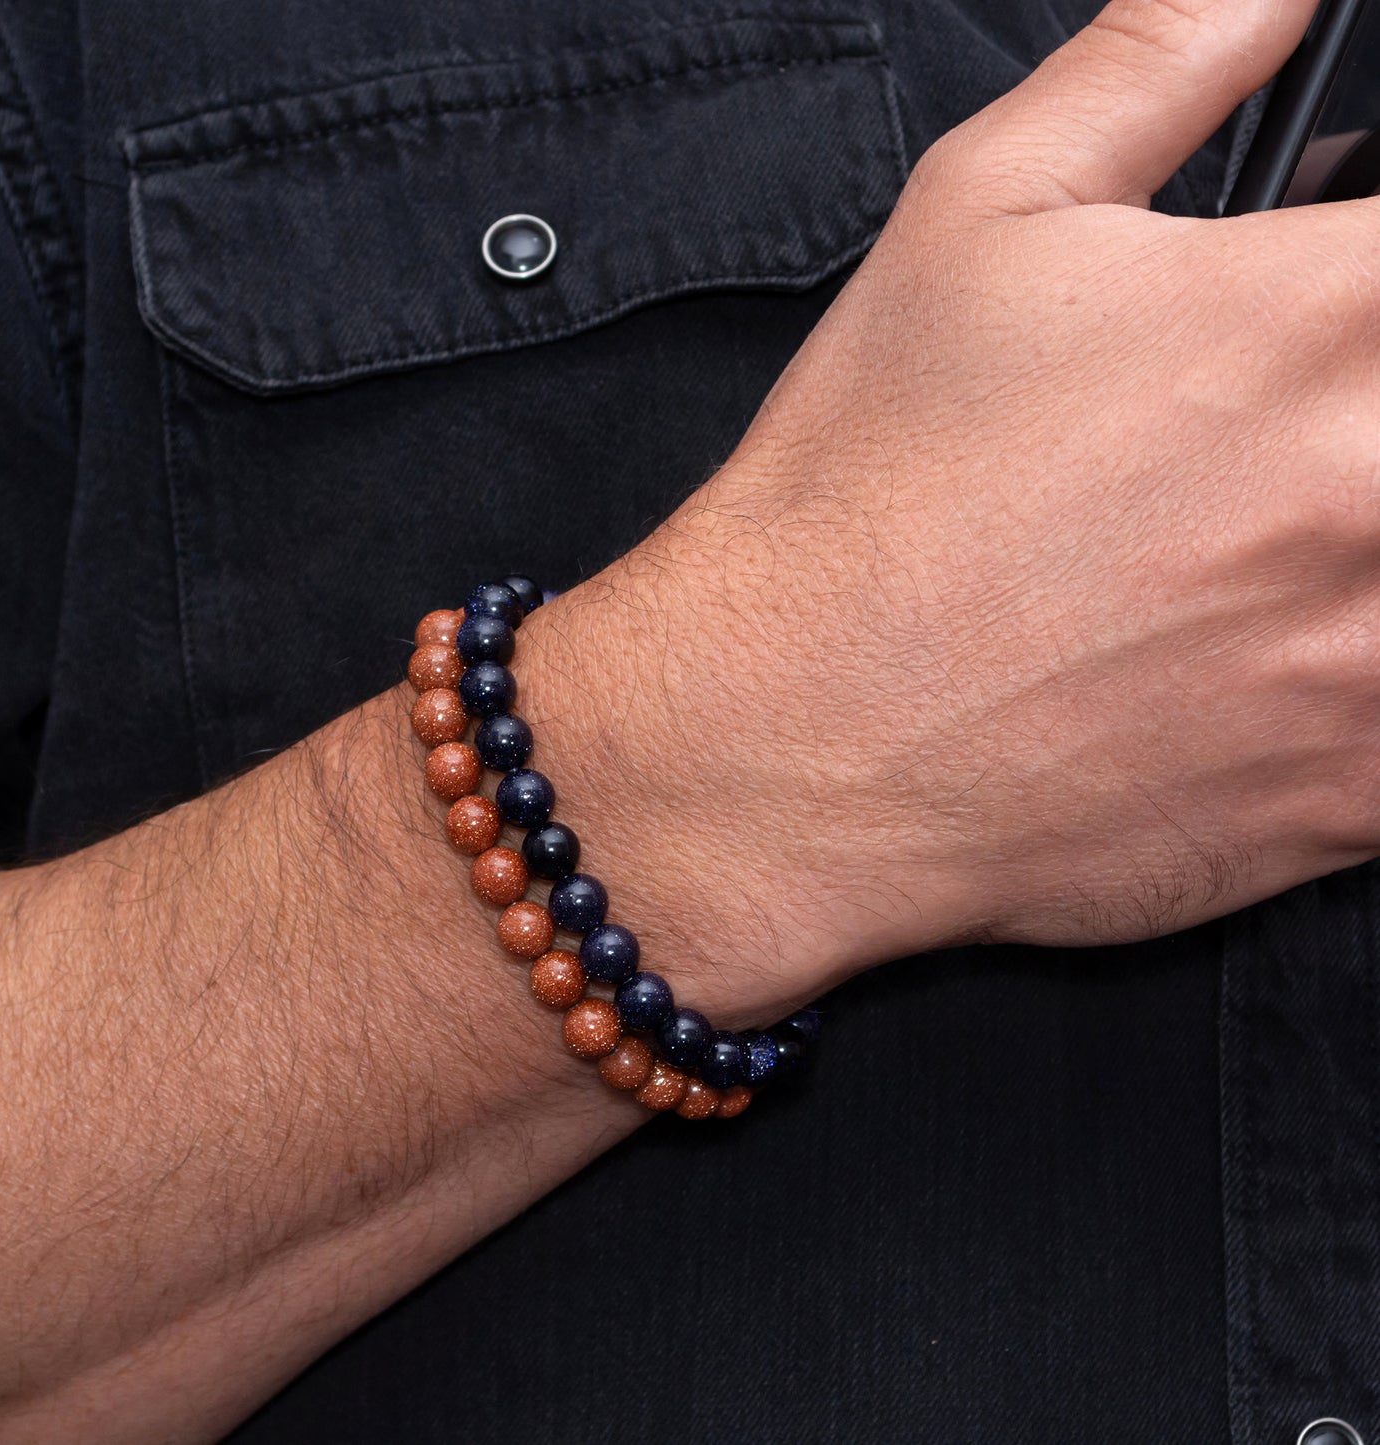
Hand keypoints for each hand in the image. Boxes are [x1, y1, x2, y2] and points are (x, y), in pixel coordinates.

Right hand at [521, 0, 1373, 1012]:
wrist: (784, 738)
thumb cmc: (863, 493)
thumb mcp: (978, 218)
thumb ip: (1163, 57)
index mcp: (1318, 314)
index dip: (1361, 290)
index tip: (1322, 322)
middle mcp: (1378, 486)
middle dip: (1352, 419)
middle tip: (1269, 439)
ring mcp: (1378, 666)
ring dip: (1357, 558)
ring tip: (1248, 554)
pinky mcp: (1349, 799)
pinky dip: (1355, 686)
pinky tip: (1267, 663)